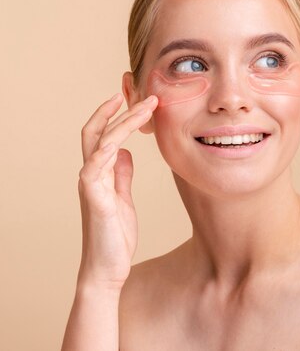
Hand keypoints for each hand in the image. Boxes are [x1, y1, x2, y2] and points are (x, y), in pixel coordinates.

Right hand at [76, 93, 157, 289]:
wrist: (108, 267)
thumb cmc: (115, 234)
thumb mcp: (123, 198)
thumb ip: (121, 174)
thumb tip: (125, 152)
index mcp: (99, 172)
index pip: (103, 134)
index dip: (115, 114)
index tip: (135, 98)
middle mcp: (91, 174)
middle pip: (96, 131)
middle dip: (118, 110)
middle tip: (145, 94)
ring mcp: (91, 185)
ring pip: (99, 143)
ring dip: (122, 123)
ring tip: (145, 109)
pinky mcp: (94, 200)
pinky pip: (94, 169)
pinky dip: (106, 151)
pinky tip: (121, 139)